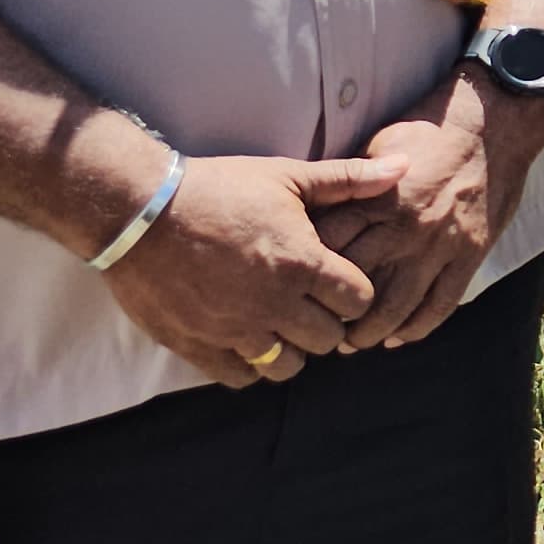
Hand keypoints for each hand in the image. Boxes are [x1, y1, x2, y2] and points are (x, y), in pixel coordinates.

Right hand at [104, 154, 404, 387]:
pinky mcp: (199, 346)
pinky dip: (250, 365)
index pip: (359, 301)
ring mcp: (235, 330)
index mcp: (302, 263)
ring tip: (279, 323)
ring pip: (288, 366)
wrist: (139, 210)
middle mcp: (273, 303)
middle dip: (327, 323)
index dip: (354, 292)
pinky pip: (242, 377)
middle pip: (328, 339)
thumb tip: (404, 166)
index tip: (339, 281)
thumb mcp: (287, 176)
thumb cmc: (218, 188)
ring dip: (291, 348)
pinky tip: (246, 339)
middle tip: (310, 304)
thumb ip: (349, 179)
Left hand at [311, 76, 543, 348]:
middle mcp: (406, 228)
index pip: (331, 246)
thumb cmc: (431, 131)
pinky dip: (417, 328)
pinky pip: (441, 305)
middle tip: (316, 327)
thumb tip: (319, 207)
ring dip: (371, 332)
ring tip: (354, 343)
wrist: (496, 124)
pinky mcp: (470, 255)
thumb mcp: (381, 146)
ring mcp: (440, 246)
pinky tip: (399, 338)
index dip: (308, 271)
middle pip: (358, 282)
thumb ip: (354, 183)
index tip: (294, 287)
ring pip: (397, 305)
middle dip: (333, 310)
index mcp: (378, 197)